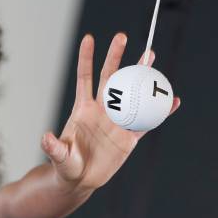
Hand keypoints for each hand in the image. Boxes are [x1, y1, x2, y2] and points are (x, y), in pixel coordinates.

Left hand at [40, 33, 181, 190]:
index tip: (89, 38)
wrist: (80, 180)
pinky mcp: (129, 137)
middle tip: (122, 36)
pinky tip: (172, 100)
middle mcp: (101, 110)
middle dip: (116, 56)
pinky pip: (148, 121)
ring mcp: (117, 122)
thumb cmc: (65, 166)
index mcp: (83, 110)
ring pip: (131, 93)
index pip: (85, 78)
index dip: (86, 58)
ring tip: (150, 56)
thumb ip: (54, 147)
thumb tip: (45, 137)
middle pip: (110, 77)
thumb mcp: (59, 157)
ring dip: (141, 76)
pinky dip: (160, 111)